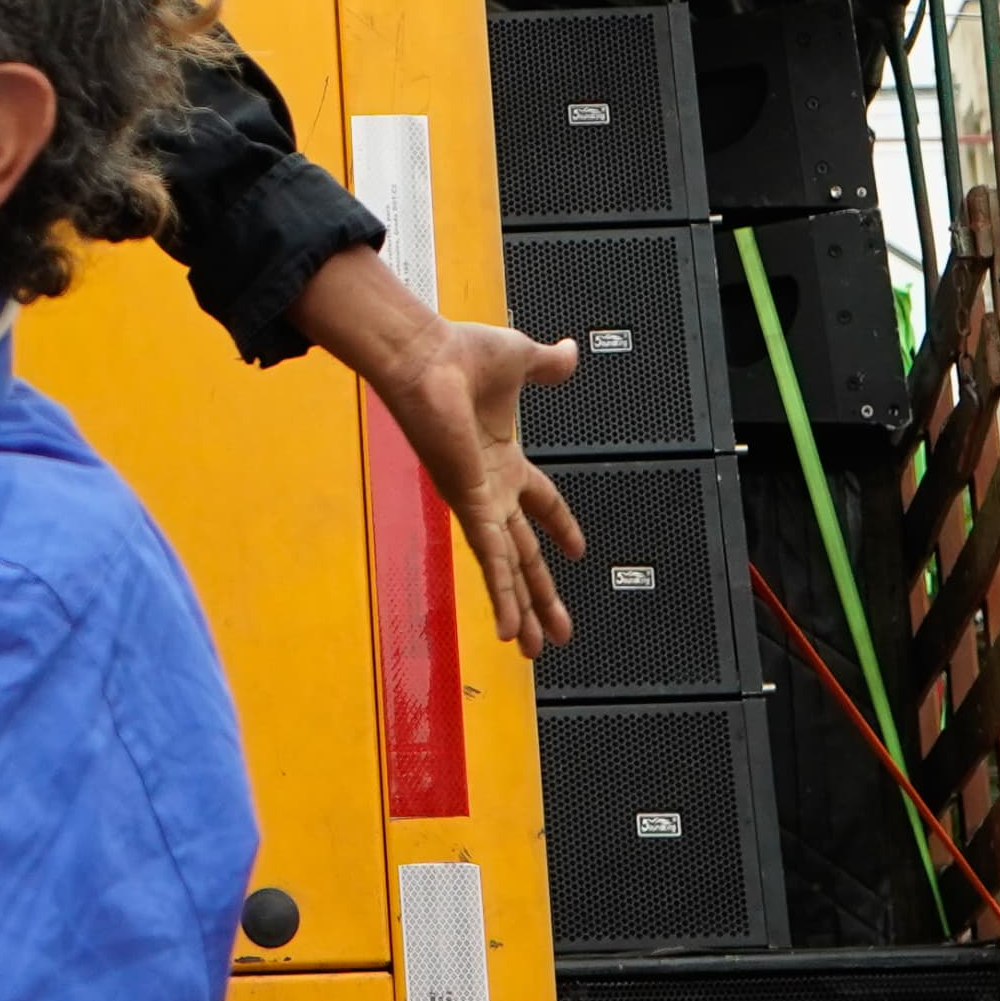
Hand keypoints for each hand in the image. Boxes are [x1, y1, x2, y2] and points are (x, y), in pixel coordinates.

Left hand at [293, 246, 587, 657]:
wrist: (423, 356)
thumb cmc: (458, 353)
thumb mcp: (520, 359)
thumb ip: (547, 364)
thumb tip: (569, 351)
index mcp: (504, 458)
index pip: (539, 502)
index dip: (559, 525)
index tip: (576, 549)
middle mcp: (489, 486)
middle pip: (523, 554)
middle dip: (540, 595)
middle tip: (555, 631)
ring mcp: (476, 500)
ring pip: (507, 569)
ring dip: (523, 610)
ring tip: (535, 649)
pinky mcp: (466, 504)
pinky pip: (491, 559)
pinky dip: (502, 596)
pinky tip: (509, 628)